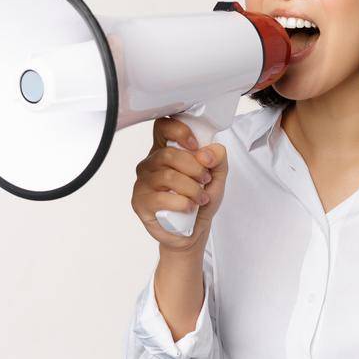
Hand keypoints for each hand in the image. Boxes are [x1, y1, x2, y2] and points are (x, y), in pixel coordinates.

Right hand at [130, 117, 227, 251]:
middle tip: (205, 181)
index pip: (163, 127)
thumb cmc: (200, 201)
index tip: (196, 146)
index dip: (179, 132)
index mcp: (166, 151)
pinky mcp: (140, 203)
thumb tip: (206, 153)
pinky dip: (182, 203)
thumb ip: (217, 158)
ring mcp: (143, 183)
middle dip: (195, 168)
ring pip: (167, 176)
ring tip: (201, 198)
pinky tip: (189, 208)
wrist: (194, 231)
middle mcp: (151, 164)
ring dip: (192, 188)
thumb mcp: (217, 176)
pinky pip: (161, 198)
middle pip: (168, 154)